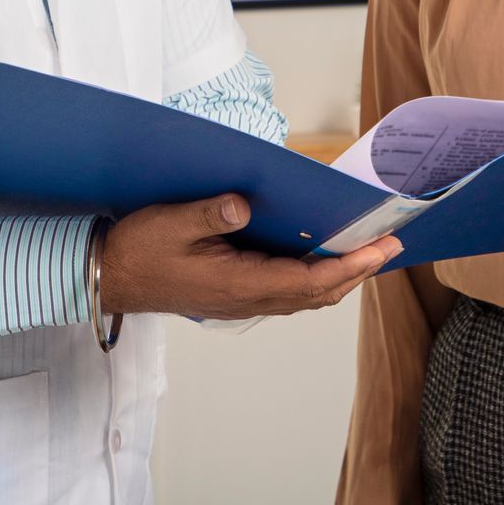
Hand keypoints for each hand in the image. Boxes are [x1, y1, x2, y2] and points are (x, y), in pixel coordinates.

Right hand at [97, 194, 400, 319]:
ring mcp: (243, 301)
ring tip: (370, 252)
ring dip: (341, 276)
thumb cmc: (139, 249)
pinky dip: (317, 277)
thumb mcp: (169, 222)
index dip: (347, 266)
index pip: (307, 281)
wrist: (111, 277)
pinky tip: (326, 257)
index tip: (379, 249)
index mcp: (235, 284)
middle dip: (358, 270)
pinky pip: (289, 292)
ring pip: (306, 296)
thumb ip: (208, 213)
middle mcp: (246, 299)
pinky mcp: (237, 295)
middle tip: (392, 245)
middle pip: (317, 293)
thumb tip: (244, 203)